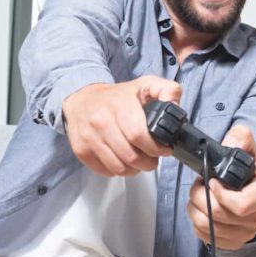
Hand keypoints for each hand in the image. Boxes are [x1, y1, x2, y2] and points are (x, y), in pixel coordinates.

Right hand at [61, 76, 181, 175]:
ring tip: (140, 162)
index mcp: (119, 104)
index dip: (156, 148)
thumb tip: (175, 104)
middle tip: (154, 159)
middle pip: (130, 156)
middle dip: (148, 163)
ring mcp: (89, 137)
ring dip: (135, 170)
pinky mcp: (81, 150)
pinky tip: (124, 161)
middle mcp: (101, 121)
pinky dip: (118, 171)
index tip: (164, 149)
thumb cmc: (116, 96)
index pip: (139, 135)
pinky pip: (105, 171)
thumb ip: (167, 90)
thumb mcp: (145, 85)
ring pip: (119, 168)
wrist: (81, 100)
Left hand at [186, 126, 255, 249]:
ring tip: (198, 195)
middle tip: (199, 184)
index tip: (211, 181)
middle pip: (217, 214)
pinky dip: (197, 222)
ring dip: (194, 208)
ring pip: (207, 226)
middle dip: (199, 196)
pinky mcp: (232, 243)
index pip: (241, 205)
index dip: (220, 194)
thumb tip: (232, 143)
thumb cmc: (247, 171)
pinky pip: (205, 236)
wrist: (251, 191)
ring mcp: (244, 233)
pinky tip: (202, 209)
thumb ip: (240, 138)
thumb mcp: (247, 148)